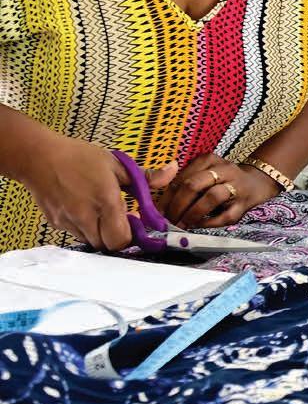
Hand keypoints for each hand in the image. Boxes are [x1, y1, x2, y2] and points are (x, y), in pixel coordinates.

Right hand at [24, 136, 136, 250]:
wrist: (38, 157)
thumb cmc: (78, 157)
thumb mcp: (117, 164)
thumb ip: (145, 177)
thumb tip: (172, 171)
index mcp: (105, 202)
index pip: (122, 239)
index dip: (132, 236)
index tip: (135, 221)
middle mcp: (86, 216)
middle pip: (107, 246)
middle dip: (117, 237)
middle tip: (120, 219)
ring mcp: (68, 222)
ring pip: (91, 242)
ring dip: (100, 233)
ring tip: (101, 212)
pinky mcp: (56, 223)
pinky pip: (75, 234)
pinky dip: (84, 228)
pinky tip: (84, 210)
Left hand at [152, 154, 278, 229]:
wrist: (257, 182)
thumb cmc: (221, 180)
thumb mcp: (203, 173)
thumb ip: (182, 183)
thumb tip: (157, 207)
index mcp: (208, 160)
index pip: (180, 178)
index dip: (165, 198)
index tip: (156, 213)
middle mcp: (223, 169)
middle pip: (194, 185)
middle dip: (177, 206)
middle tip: (168, 221)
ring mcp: (236, 186)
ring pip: (212, 197)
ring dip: (192, 214)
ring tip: (182, 225)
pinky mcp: (245, 203)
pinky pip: (226, 215)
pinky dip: (209, 223)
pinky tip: (199, 225)